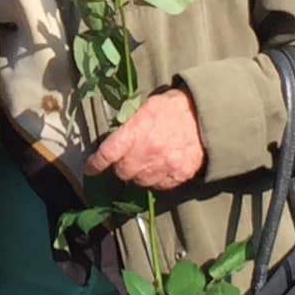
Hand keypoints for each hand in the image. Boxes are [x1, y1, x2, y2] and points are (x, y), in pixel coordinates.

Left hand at [86, 86, 205, 190]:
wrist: (204, 115)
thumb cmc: (171, 108)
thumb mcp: (145, 108)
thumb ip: (128, 125)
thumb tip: (112, 139)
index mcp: (137, 131)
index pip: (108, 153)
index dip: (96, 163)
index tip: (91, 168)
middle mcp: (149, 151)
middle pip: (123, 172)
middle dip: (122, 166)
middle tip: (129, 158)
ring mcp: (165, 165)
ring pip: (140, 182)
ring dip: (139, 174)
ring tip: (147, 161)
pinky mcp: (179, 174)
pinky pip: (159, 186)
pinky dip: (157, 179)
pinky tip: (161, 166)